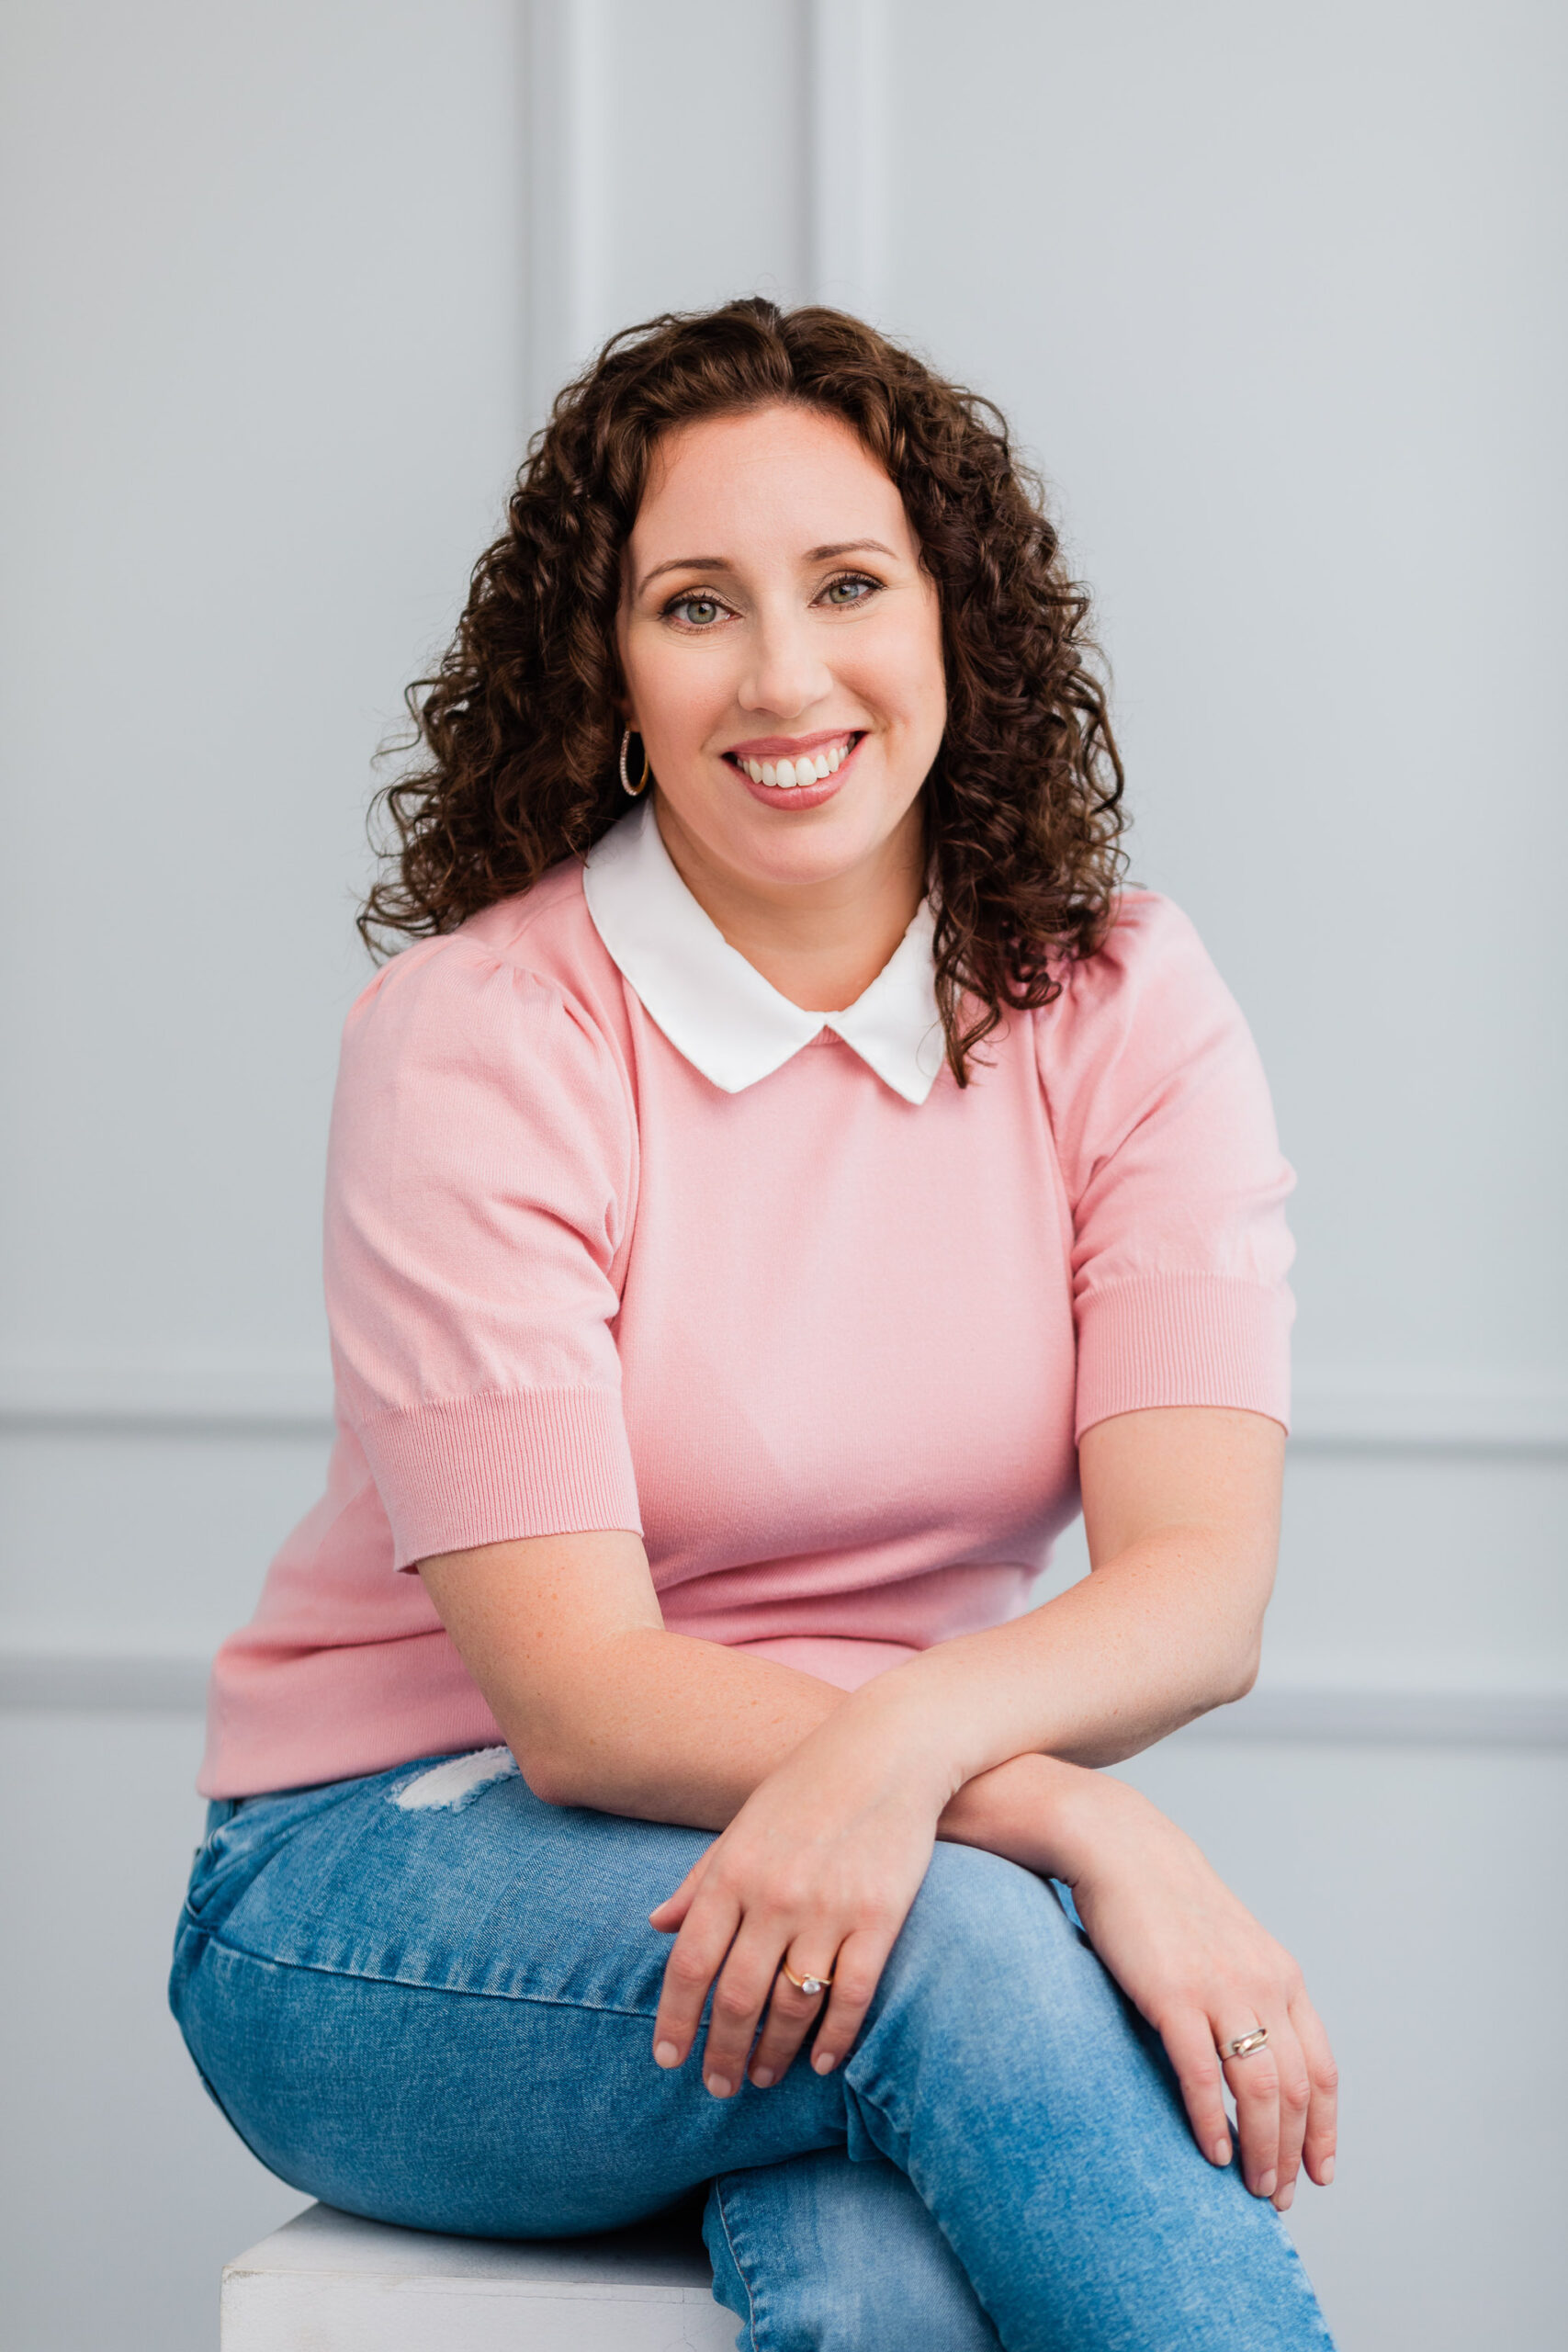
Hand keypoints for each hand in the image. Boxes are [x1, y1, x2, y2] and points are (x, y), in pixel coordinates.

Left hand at [648, 1696, 951, 2098]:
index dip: (675, 2019)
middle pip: (736, 1996)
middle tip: (716, 2087)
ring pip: (792, 2005)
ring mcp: (829, 1908)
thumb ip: (700, 1880)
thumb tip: (656, 1927)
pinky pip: (852, 1995)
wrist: (888, 1750)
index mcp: (732, 1872)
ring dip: (773, 2053)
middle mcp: (774, 1895)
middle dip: (721, 2050)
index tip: (666, 2059)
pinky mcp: (880, 1916)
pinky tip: (820, 2062)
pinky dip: (835, 2037)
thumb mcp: (741, 1827)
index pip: (690, 1964)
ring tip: (762, 2077)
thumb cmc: (806, 1787)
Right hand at [1062, 1776, 1337, 2211]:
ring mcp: (1220, 1991)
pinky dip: (1212, 2122)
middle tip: (1278, 2196)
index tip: (1320, 2171)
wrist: (1122, 1849)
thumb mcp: (1230, 1945)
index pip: (1320, 2069)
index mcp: (1282, 1976)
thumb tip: (1255, 2055)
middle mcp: (1263, 1986)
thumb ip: (1250, 1993)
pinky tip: (1211, 2151)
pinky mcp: (1174, 1996)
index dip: (1324, 2128)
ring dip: (1261, 2149)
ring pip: (1259, 2091)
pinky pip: (1203, 2076)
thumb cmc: (1168, 1901)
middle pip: (1294, 2090)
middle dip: (1292, 2152)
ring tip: (1252, 2186)